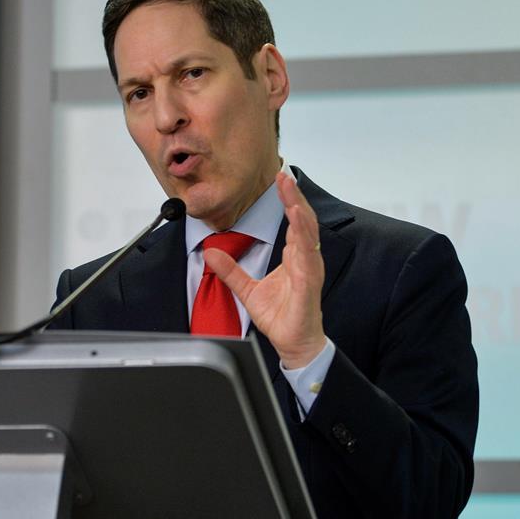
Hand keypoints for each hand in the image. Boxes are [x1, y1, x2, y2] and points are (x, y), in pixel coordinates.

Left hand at [203, 172, 326, 367]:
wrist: (292, 343)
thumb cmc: (281, 318)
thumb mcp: (247, 290)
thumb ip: (230, 271)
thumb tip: (210, 253)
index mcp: (294, 258)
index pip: (293, 222)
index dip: (287, 200)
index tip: (278, 180)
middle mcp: (305, 260)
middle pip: (303, 220)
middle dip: (294, 196)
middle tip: (283, 175)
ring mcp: (309, 270)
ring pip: (308, 233)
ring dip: (299, 210)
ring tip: (290, 190)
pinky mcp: (309, 284)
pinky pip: (307, 257)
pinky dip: (303, 237)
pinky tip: (297, 221)